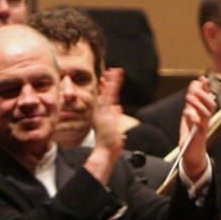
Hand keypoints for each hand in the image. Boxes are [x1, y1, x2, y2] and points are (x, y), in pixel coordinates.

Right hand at [84, 67, 126, 184]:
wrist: (106, 149)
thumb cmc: (109, 141)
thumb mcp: (113, 126)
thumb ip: (115, 115)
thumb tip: (118, 107)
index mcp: (103, 112)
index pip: (104, 97)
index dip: (105, 87)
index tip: (106, 79)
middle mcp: (102, 110)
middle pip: (105, 92)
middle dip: (108, 81)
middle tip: (111, 71)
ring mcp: (104, 110)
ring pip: (108, 92)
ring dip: (112, 81)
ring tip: (117, 71)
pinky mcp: (107, 111)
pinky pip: (110, 96)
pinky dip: (112, 87)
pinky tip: (115, 80)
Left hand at [178, 76, 215, 181]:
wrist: (191, 153)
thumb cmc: (190, 135)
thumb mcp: (189, 115)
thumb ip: (191, 102)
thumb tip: (194, 87)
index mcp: (203, 114)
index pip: (207, 98)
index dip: (205, 88)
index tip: (201, 78)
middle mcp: (205, 120)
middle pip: (210, 104)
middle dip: (204, 93)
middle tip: (195, 86)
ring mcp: (203, 128)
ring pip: (206, 113)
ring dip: (198, 103)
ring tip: (189, 96)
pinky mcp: (199, 136)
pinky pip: (200, 126)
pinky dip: (193, 118)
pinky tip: (187, 112)